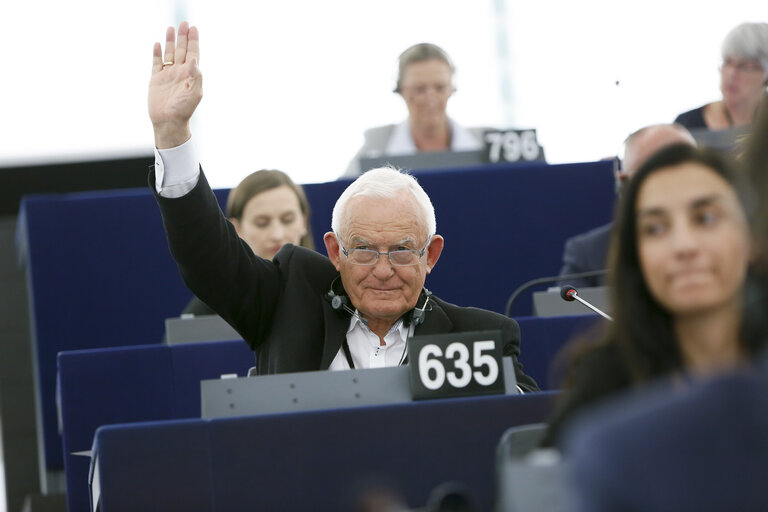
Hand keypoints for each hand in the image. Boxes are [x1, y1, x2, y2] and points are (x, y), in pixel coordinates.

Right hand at [149, 21, 201, 148]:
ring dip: (171, 42)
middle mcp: (180, 73)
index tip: (194, 28)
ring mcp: (168, 75)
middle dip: (183, 37)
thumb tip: (194, 58)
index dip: (194, 41)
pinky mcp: (156, 79)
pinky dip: (157, 54)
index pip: (193, 53)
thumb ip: (195, 75)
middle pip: (182, 50)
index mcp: (190, 75)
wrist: (168, 122)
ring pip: (169, 54)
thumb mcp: (194, 93)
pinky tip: (158, 44)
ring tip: (171, 28)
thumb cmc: (184, 109)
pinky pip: (156, 63)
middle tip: (184, 23)